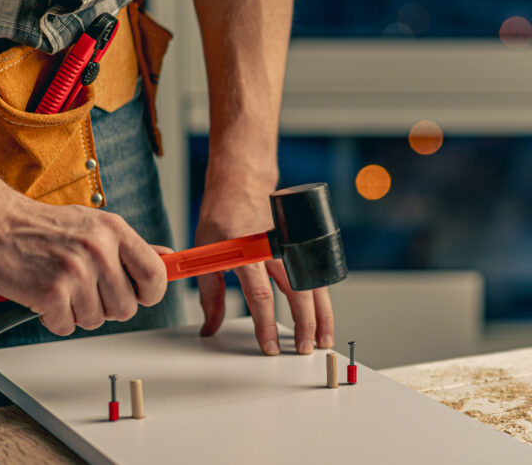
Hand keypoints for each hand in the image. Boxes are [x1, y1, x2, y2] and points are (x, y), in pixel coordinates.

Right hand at [0, 196, 169, 335]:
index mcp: (115, 231)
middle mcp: (99, 249)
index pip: (155, 274)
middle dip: (107, 307)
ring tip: (61, 289)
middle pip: (126, 307)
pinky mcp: (50, 292)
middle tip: (86, 292)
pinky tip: (44, 298)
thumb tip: (169, 259)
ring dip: (78, 312)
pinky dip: (55, 319)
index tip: (139, 296)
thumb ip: (131, 247)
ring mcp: (75, 271)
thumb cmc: (46, 227)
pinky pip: (67, 326)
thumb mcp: (96, 226)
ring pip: (96, 320)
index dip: (150, 293)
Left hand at [196, 181, 333, 354]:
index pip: (260, 295)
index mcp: (247, 252)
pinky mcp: (301, 245)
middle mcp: (274, 248)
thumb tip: (210, 327)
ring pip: (314, 285)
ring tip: (323, 339)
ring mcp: (292, 245)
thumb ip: (210, 294)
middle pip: (297, 292)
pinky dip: (323, 299)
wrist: (242, 183)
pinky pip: (316, 275)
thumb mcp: (207, 253)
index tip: (270, 346)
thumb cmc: (223, 216)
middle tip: (304, 348)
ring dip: (322, 315)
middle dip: (304, 324)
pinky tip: (325, 317)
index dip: (266, 324)